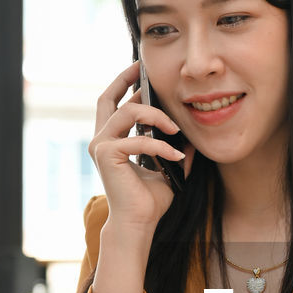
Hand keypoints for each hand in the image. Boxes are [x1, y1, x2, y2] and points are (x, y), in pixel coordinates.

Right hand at [88, 63, 192, 235]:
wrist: (139, 223)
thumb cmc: (149, 200)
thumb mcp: (167, 168)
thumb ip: (173, 149)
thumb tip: (191, 136)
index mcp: (111, 140)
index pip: (112, 103)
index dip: (124, 83)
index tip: (140, 70)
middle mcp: (101, 140)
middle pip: (109, 98)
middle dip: (125, 80)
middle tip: (144, 69)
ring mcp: (101, 146)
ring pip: (127, 112)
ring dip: (155, 116)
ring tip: (175, 128)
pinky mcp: (107, 156)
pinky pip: (138, 140)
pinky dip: (160, 147)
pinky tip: (177, 155)